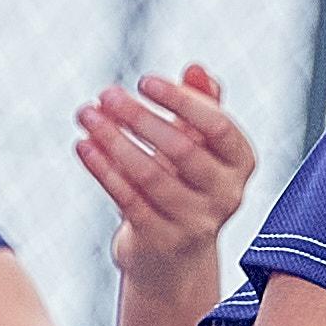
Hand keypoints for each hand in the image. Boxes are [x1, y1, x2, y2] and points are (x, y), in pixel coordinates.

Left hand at [75, 63, 255, 289]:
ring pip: (150, 175)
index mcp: (241, 163)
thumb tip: (196, 69)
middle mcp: (226, 195)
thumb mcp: (198, 144)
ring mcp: (196, 223)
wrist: (172, 256)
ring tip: (87, 115)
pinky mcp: (163, 241)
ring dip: (114, 141)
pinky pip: (128, 199)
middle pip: (182, 149)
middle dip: (139, 118)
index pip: (217, 126)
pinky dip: (103, 170)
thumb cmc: (184, 184)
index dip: (182, 101)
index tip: (145, 81)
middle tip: (106, 94)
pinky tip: (84, 146)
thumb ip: (201, 105)